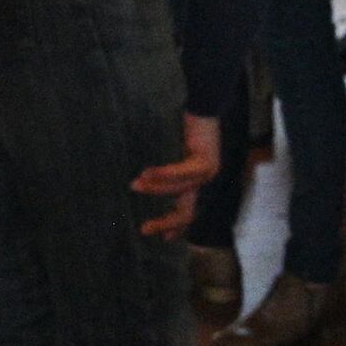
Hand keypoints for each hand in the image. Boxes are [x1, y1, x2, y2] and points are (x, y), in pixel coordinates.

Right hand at [132, 112, 220, 239]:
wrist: (206, 108)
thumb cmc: (190, 130)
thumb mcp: (178, 157)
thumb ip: (169, 175)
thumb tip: (142, 182)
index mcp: (200, 184)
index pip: (188, 212)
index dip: (174, 226)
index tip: (161, 238)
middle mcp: (207, 183)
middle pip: (188, 212)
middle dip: (166, 222)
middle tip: (145, 229)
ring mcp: (209, 174)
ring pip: (179, 191)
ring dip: (156, 189)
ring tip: (136, 185)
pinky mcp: (206, 162)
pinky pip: (181, 173)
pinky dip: (163, 174)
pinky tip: (147, 173)